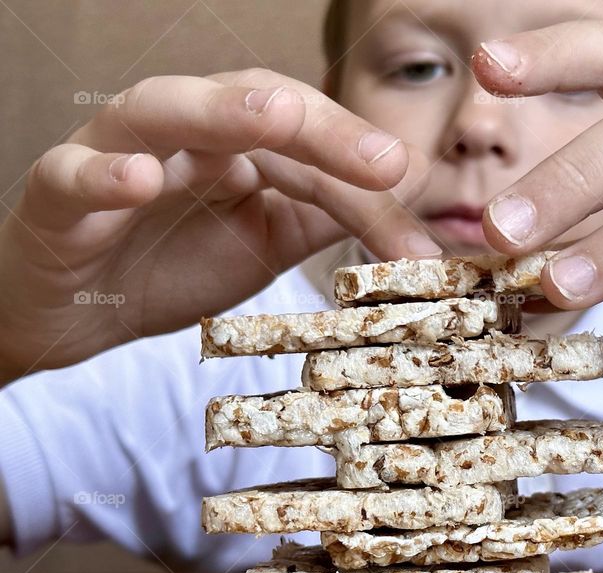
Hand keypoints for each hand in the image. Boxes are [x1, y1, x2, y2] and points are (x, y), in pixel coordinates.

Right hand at [0, 68, 437, 380]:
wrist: (79, 312)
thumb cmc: (174, 262)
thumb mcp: (268, 241)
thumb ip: (326, 214)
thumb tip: (410, 201)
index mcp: (239, 144)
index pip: (312, 145)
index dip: (367, 186)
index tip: (421, 234)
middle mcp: (185, 134)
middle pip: (254, 106)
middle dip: (323, 130)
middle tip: (385, 162)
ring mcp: (117, 153)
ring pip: (163, 109)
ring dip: (219, 110)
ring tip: (275, 117)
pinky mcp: (58, 194)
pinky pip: (73, 172)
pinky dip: (104, 173)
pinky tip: (139, 179)